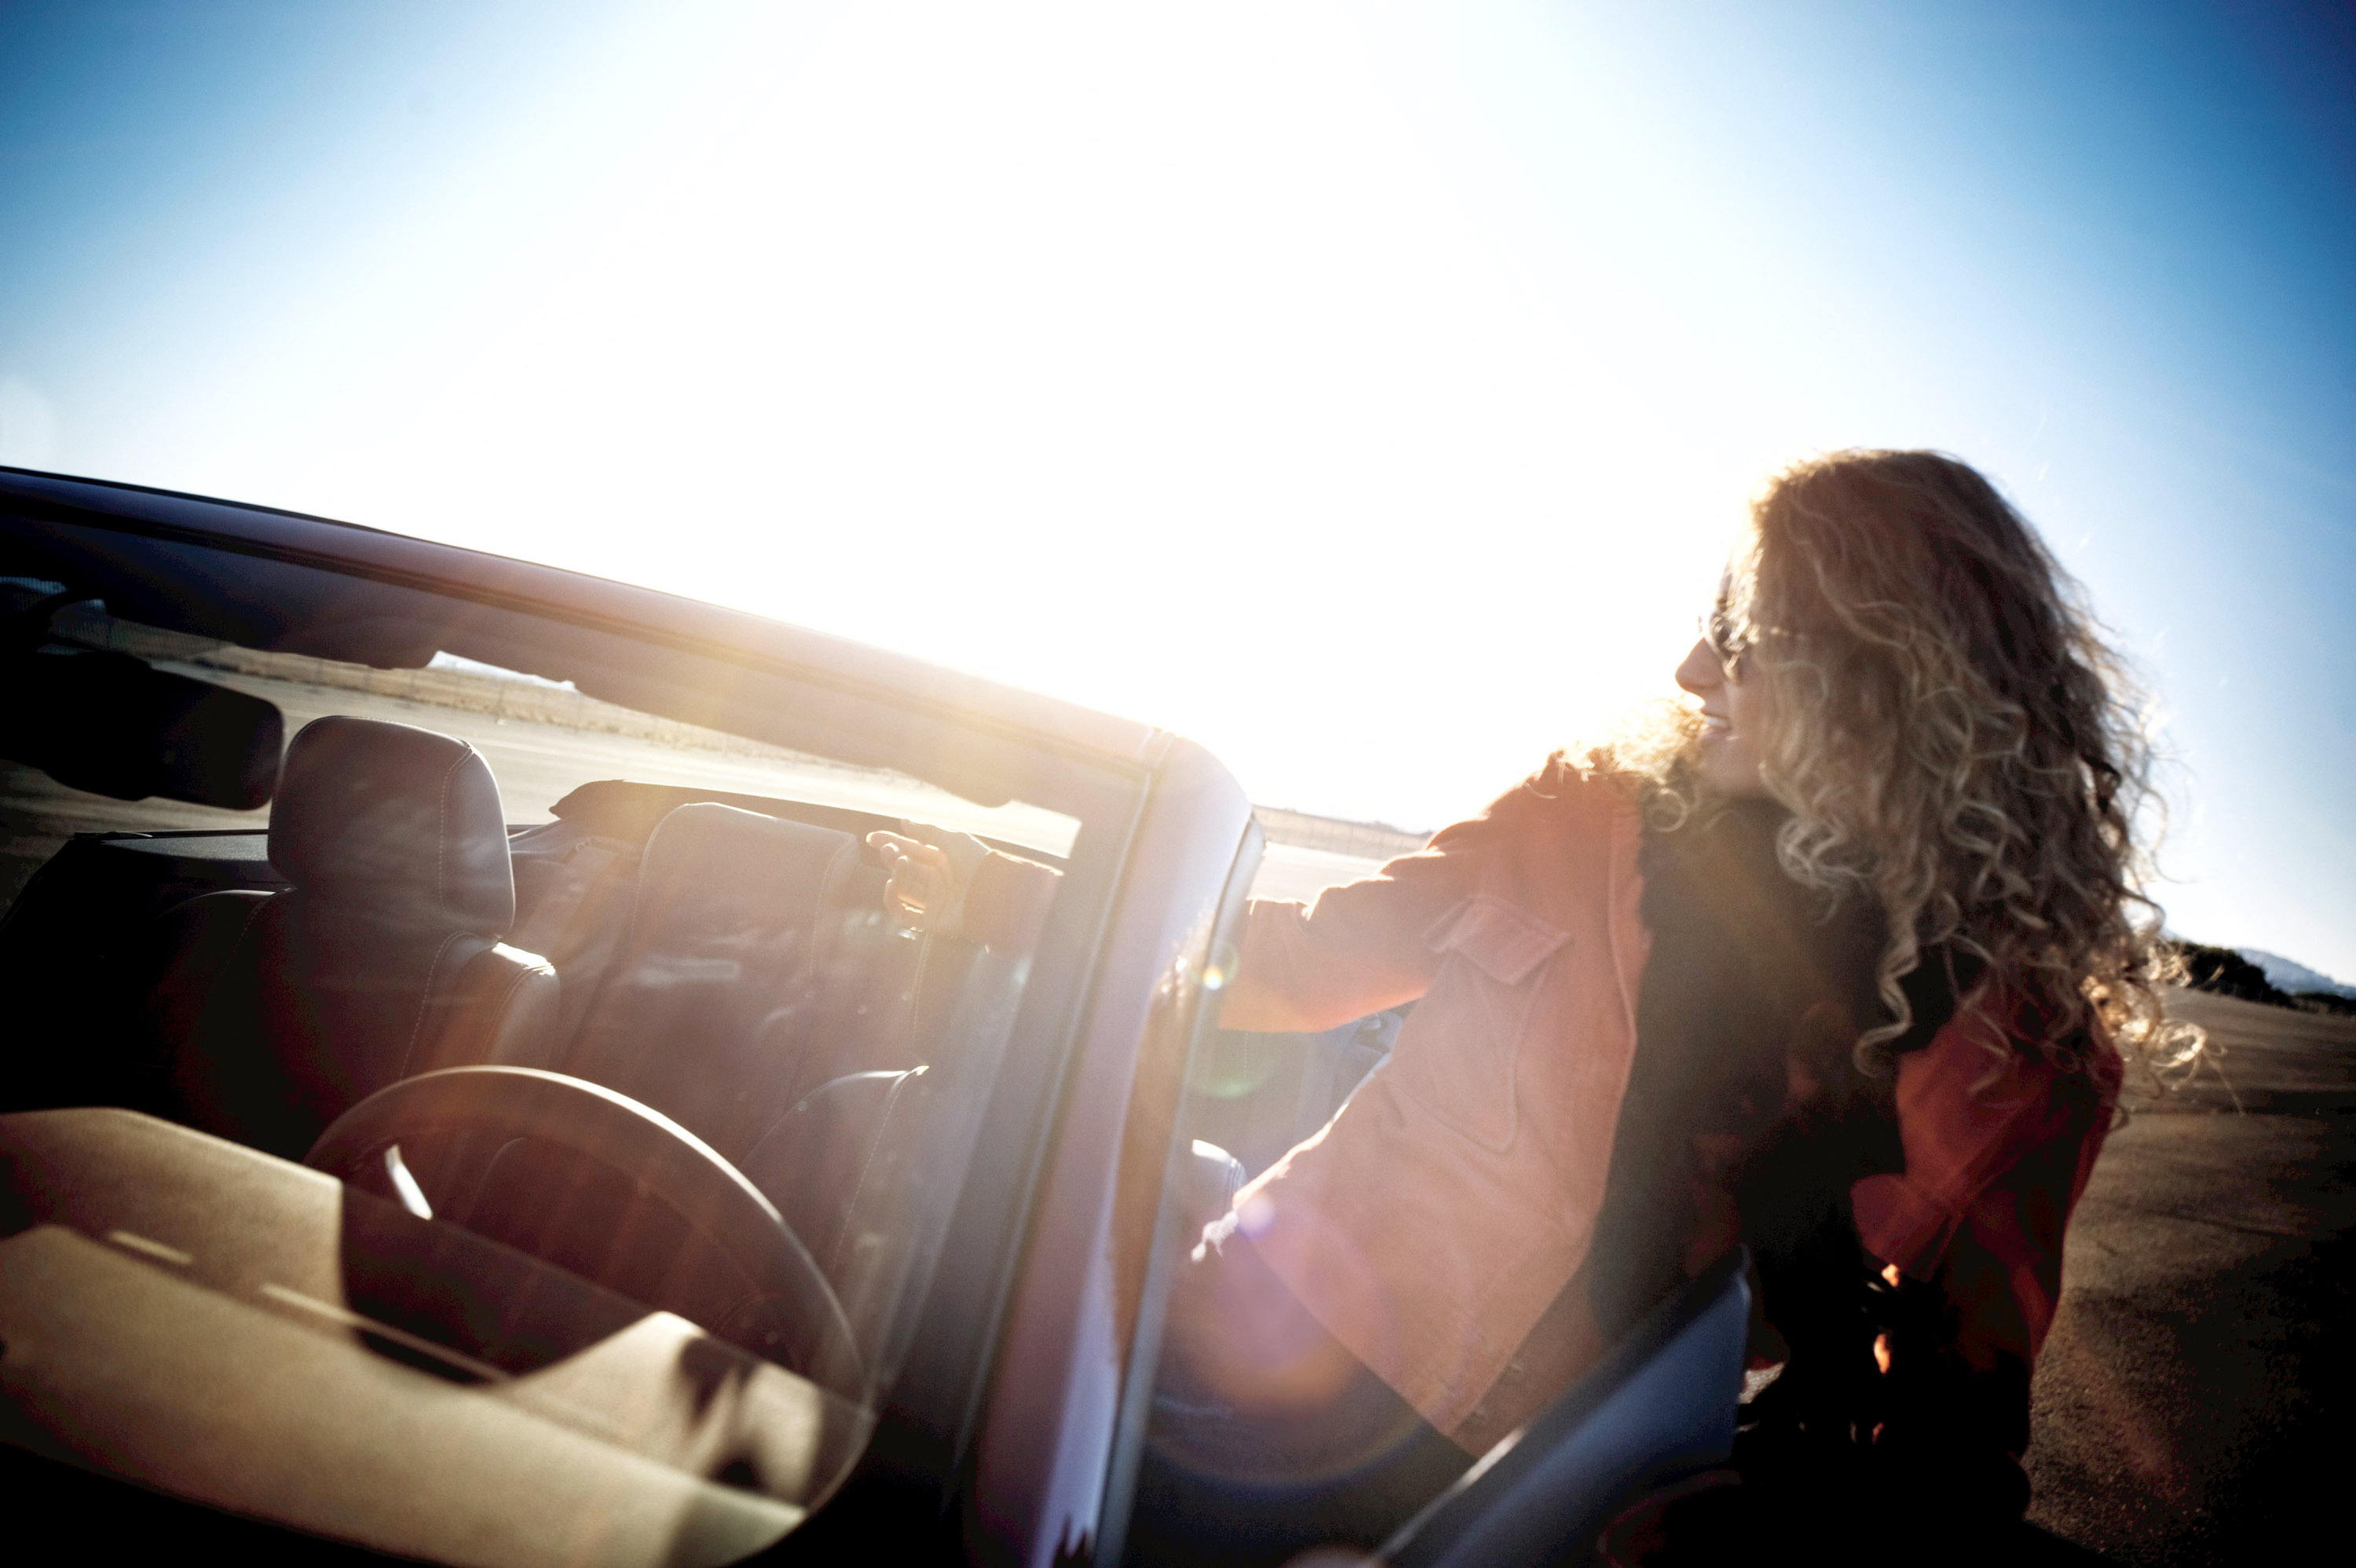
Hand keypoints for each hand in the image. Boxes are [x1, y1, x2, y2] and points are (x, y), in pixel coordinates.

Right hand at [866, 825, 987, 935]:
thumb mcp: (953, 840)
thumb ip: (927, 831)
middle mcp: (936, 881)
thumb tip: (904, 821)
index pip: (912, 851)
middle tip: (887, 849)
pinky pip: (904, 913)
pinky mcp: (930, 920)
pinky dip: (893, 900)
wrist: (994, 892)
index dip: (892, 843)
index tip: (872, 838)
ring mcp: (933, 901)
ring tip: (899, 862)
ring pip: (904, 887)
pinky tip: (891, 884)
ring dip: (897, 874)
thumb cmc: (977, 862)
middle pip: (906, 868)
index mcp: (943, 861)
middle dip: (893, 857)